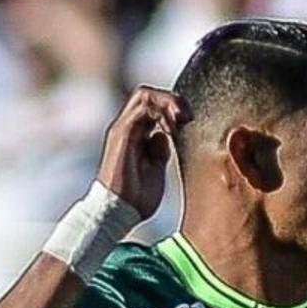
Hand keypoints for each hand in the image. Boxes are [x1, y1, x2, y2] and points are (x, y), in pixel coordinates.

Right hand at [98, 86, 182, 212]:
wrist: (116, 213)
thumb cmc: (136, 198)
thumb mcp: (156, 169)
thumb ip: (160, 151)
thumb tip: (167, 137)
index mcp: (135, 135)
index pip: (153, 105)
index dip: (174, 108)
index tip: (190, 122)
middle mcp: (126, 127)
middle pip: (148, 94)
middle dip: (173, 99)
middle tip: (188, 117)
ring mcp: (122, 128)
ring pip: (145, 95)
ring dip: (168, 102)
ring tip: (182, 119)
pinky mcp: (121, 133)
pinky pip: (141, 107)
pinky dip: (160, 111)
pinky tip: (172, 128)